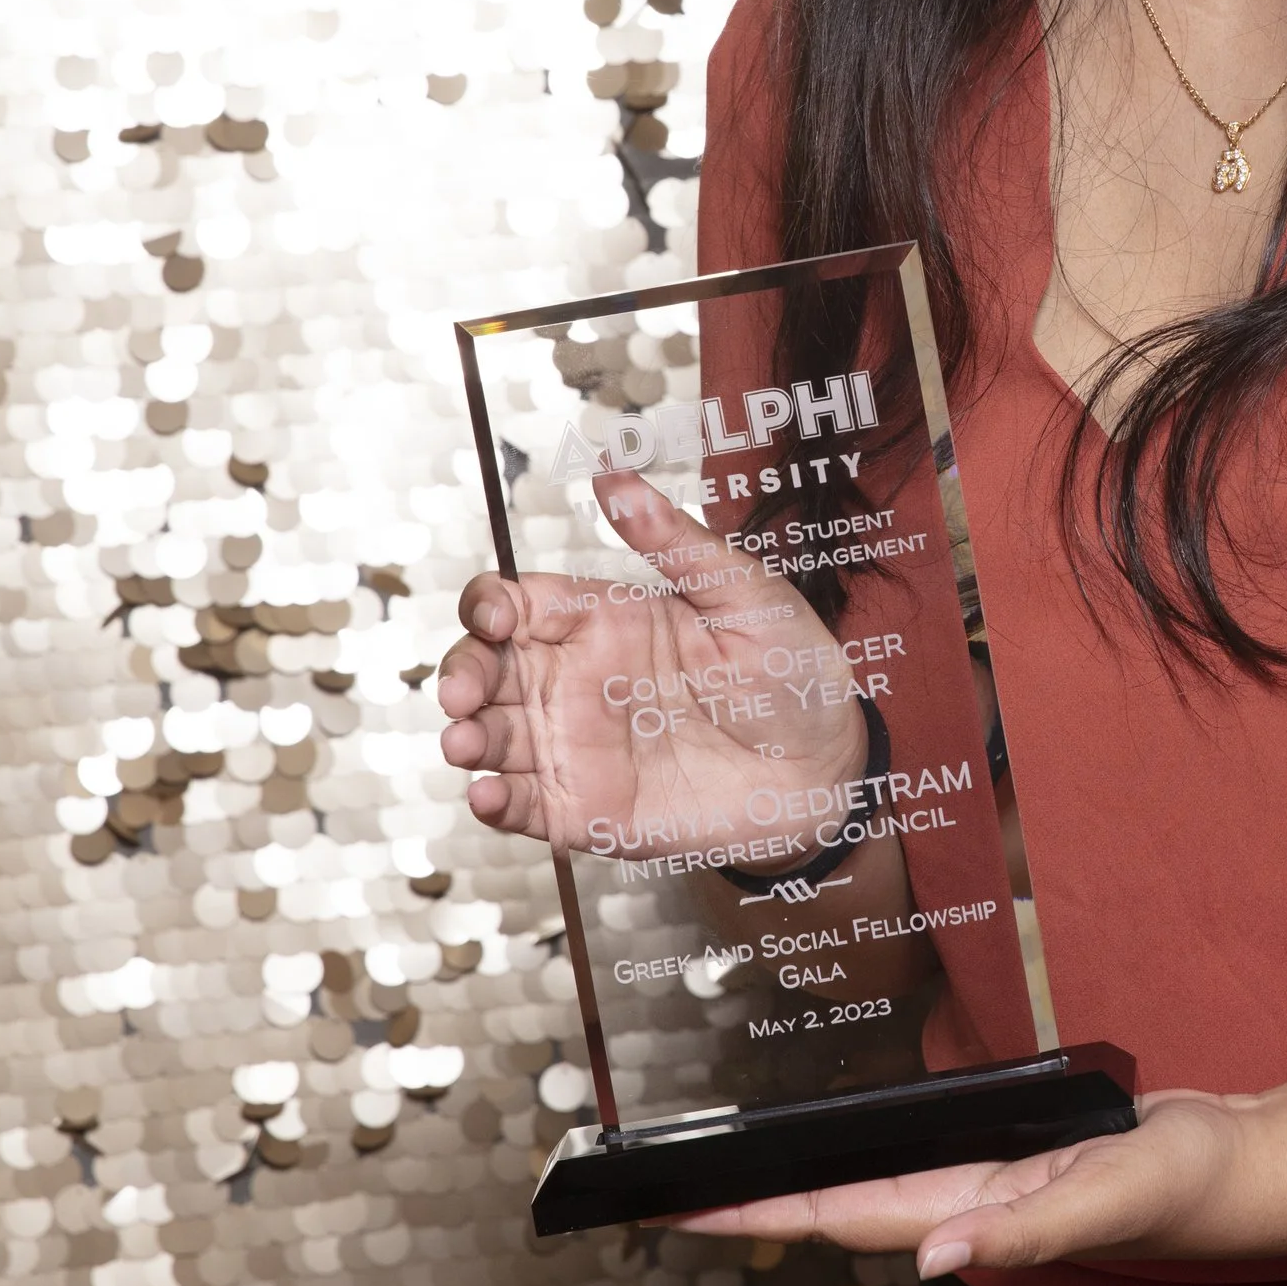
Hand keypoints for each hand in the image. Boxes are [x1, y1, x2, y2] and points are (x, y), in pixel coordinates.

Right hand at [436, 470, 869, 869]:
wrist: (826, 768)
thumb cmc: (792, 672)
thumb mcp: (745, 593)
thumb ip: (676, 541)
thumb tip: (614, 477)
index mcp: (602, 620)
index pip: (517, 602)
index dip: (487, 605)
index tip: (492, 617)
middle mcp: (575, 680)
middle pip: (486, 667)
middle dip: (460, 673)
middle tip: (462, 692)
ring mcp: (575, 745)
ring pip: (492, 735)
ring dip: (465, 737)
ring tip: (465, 742)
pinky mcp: (586, 808)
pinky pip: (523, 805)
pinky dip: (494, 803)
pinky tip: (489, 796)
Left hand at [674, 1090, 1254, 1280]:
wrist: (1239, 1167)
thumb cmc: (1184, 1185)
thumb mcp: (1111, 1195)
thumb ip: (1029, 1227)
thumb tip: (934, 1256)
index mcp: (971, 1213)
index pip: (840, 1215)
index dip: (758, 1215)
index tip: (679, 1214)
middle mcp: (962, 1205)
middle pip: (832, 1206)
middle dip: (748, 1205)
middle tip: (661, 1196)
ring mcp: (981, 1186)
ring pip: (865, 1186)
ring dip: (794, 1186)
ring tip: (724, 1177)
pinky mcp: (1007, 1160)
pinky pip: (913, 1161)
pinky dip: (861, 1157)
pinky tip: (838, 1149)